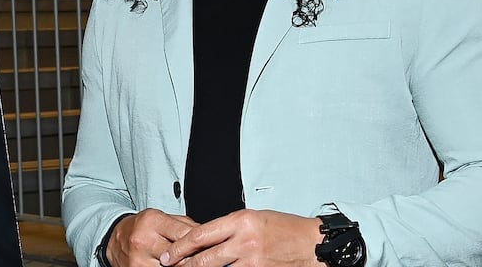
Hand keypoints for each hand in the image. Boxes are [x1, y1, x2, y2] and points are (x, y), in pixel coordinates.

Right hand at [107, 208, 197, 266]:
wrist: (116, 239)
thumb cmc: (143, 227)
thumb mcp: (162, 217)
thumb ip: (184, 225)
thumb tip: (206, 235)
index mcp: (152, 222)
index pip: (183, 234)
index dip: (199, 241)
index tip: (210, 244)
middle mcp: (144, 241)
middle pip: (178, 254)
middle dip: (193, 256)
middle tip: (205, 257)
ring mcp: (139, 261)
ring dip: (183, 266)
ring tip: (191, 263)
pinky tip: (177, 266)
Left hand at [159, 209, 322, 266]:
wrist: (313, 245)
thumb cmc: (286, 229)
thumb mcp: (255, 219)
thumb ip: (231, 228)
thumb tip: (206, 239)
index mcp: (242, 220)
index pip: (201, 234)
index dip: (180, 246)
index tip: (168, 254)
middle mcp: (245, 240)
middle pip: (204, 258)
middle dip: (183, 266)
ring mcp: (253, 260)